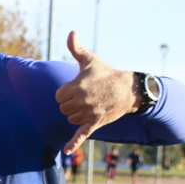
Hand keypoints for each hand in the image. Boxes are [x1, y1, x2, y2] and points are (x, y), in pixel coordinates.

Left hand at [54, 31, 139, 154]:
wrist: (126, 89)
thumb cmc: (105, 73)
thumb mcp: (89, 60)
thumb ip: (76, 47)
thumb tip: (71, 32)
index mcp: (77, 87)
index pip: (58, 96)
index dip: (65, 93)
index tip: (75, 88)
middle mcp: (82, 102)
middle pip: (63, 109)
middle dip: (69, 103)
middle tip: (82, 97)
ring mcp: (88, 114)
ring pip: (70, 119)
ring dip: (75, 114)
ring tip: (87, 105)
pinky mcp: (95, 124)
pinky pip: (81, 136)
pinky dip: (73, 144)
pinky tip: (66, 151)